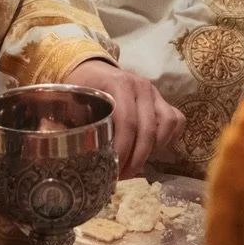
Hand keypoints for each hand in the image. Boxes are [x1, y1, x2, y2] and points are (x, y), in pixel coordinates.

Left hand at [67, 56, 185, 176]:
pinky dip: (168, 138)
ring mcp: (155, 92)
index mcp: (119, 84)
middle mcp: (141, 86)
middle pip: (148, 129)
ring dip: (154, 149)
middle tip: (124, 175)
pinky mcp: (163, 100)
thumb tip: (67, 150)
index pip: (128, 122)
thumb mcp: (72, 101)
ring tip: (137, 164)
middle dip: (137, 158)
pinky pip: (177, 120)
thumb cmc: (81, 88)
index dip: (123, 150)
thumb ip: (71, 121)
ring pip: (167, 124)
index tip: (114, 171)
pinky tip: (152, 150)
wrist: (92, 69)